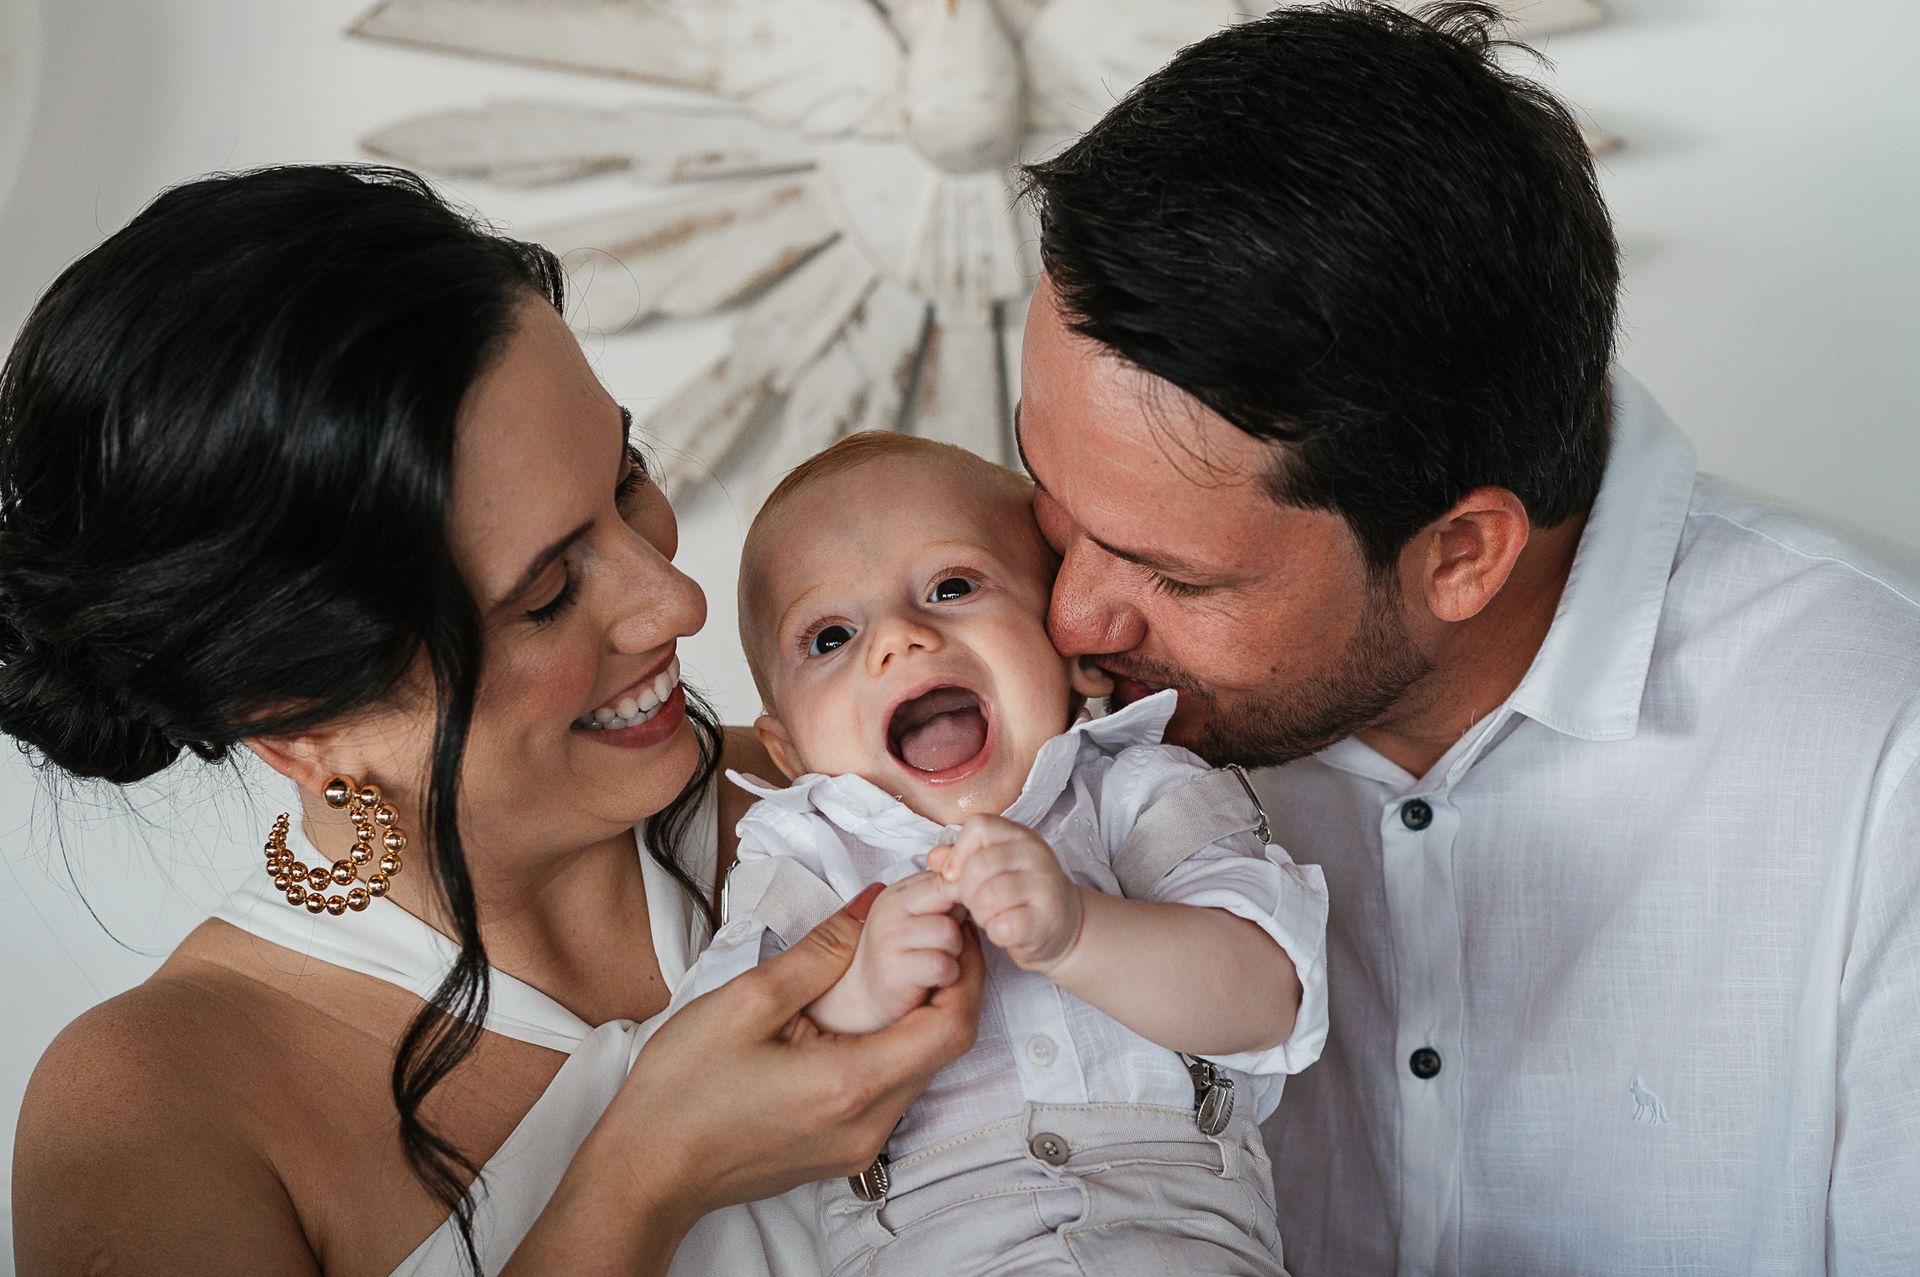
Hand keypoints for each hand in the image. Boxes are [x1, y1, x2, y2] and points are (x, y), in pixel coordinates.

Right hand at [542, 898, 982, 1266]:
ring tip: (900, 962)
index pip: (952, 1027)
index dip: (967, 971)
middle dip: (949, 985)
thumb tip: (872, 904)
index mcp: (852, 1084)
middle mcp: (869, 1124)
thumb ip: (820, 950)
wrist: (647, 1170)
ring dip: (922, 1014)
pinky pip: (892, 1090)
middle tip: (935, 933)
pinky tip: (864, 1010)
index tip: (957, 928)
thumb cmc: (683, 1092)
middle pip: (944, 1049)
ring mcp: (860, 1144)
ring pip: (921, 1069)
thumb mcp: (747, 1000)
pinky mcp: (845, 1150)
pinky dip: (894, 1043)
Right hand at [808, 872, 965, 1033]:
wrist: (863, 997)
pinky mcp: (894, 970)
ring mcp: (889, 939)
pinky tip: (934, 979)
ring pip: (951, 934)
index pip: (943, 877)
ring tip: (938, 960)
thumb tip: (980, 886)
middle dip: (960, 921)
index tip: (962, 913)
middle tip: (948, 941)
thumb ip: (941, 898)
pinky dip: (948, 976)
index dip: (963, 894)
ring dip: (955, 952)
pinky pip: (944, 965)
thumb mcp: (917, 917)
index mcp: (897, 893)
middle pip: (951, 899)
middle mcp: (889, 910)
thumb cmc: (899, 956)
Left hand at [928, 814, 1083, 971]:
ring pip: (987, 897)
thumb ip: (960, 858)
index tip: (956, 875)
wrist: (1064, 927)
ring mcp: (1045, 886)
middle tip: (974, 902)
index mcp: (1019, 835)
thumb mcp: (991, 868)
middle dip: (966, 891)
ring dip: (979, 914)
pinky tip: (1002, 930)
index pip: (978, 826)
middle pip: (978, 866)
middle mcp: (1036, 854)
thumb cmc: (1020, 896)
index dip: (958, 852)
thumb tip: (933, 858)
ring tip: (989, 916)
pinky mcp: (1046, 919)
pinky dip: (994, 932)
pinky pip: (1002, 925)